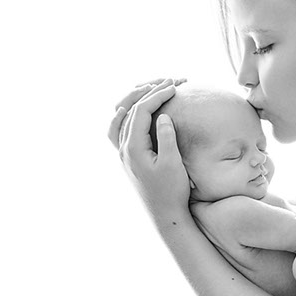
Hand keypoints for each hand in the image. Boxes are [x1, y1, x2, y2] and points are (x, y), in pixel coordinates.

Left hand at [108, 78, 190, 215]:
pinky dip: (126, 113)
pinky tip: (134, 109)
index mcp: (133, 148)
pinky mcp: (129, 156)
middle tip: (171, 81)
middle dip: (150, 91)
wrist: (164, 214)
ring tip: (155, 87)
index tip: (175, 88)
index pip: (141, 111)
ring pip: (123, 116)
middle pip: (130, 109)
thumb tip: (163, 115)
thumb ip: (166, 138)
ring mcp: (124, 152)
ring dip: (138, 99)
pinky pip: (120, 128)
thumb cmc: (171, 191)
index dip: (157, 95)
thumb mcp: (172, 164)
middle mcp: (123, 148)